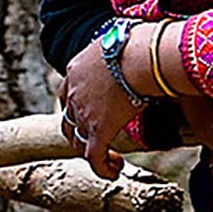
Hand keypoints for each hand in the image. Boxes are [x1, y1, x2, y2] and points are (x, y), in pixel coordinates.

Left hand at [58, 38, 136, 179]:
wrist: (141, 55)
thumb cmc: (141, 42)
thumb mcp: (123, 40)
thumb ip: (124, 48)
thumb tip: (144, 42)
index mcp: (77, 68)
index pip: (68, 92)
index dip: (77, 106)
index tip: (92, 112)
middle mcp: (74, 91)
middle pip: (68, 118)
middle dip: (79, 132)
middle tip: (96, 139)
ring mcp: (83, 112)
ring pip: (78, 140)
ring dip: (91, 151)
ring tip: (109, 158)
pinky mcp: (97, 130)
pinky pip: (94, 157)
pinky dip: (103, 168)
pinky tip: (116, 171)